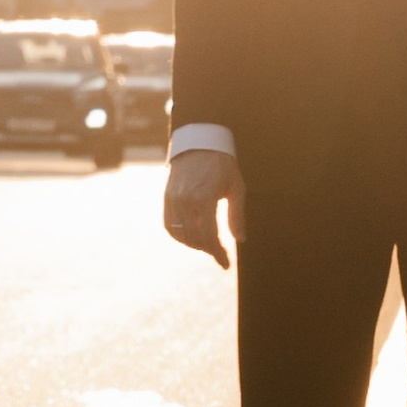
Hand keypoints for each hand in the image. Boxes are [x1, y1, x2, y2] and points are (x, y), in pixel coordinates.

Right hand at [164, 148, 245, 267]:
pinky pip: (169, 225)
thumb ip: (237, 215)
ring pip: (180, 234)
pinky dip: (178, 236)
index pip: (210, 235)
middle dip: (208, 250)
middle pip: (195, 238)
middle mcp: (186, 200)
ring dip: (194, 244)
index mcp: (205, 197)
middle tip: (219, 253)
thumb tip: (240, 240)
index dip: (218, 253)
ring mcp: (173, 199)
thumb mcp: (236, 187)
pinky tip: (191, 236)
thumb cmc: (222, 165)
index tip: (225, 264)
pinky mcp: (167, 198)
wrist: (199, 143)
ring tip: (207, 244)